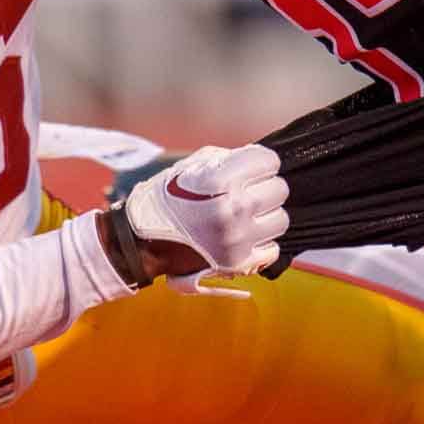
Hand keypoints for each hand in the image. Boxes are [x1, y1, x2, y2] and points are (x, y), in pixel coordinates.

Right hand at [113, 144, 287, 296]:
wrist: (143, 242)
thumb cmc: (167, 199)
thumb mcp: (192, 166)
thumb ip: (229, 160)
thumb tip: (259, 161)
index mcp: (220, 181)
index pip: (269, 161)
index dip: (260, 162)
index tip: (251, 168)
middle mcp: (232, 210)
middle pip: (279, 189)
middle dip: (264, 186)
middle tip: (248, 191)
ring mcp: (238, 239)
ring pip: (280, 219)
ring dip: (266, 215)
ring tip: (246, 215)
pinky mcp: (239, 264)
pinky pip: (272, 248)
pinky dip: (262, 242)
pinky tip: (244, 236)